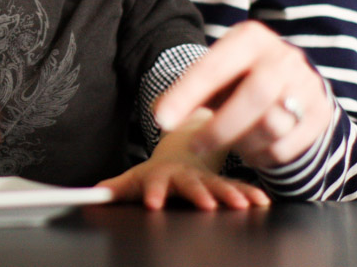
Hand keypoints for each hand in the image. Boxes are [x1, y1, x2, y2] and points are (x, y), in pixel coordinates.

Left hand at [98, 108, 270, 209]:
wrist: (183, 152)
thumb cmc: (157, 172)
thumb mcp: (136, 178)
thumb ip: (117, 187)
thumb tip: (95, 193)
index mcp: (162, 174)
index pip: (156, 183)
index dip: (154, 193)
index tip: (153, 203)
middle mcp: (186, 174)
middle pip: (192, 184)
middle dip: (199, 194)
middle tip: (207, 205)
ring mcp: (206, 177)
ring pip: (219, 185)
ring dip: (230, 193)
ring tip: (241, 204)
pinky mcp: (224, 181)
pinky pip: (238, 186)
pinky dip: (249, 193)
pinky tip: (261, 201)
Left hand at [154, 20, 332, 168]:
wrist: (292, 84)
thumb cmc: (238, 80)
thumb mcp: (215, 75)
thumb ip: (188, 91)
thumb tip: (158, 113)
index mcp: (250, 38)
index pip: (214, 68)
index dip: (185, 95)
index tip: (161, 119)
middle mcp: (283, 57)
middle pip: (254, 97)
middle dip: (220, 128)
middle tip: (194, 145)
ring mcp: (307, 85)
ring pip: (271, 125)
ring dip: (242, 142)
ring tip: (229, 140)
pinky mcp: (320, 115)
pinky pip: (285, 147)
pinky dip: (261, 156)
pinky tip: (251, 149)